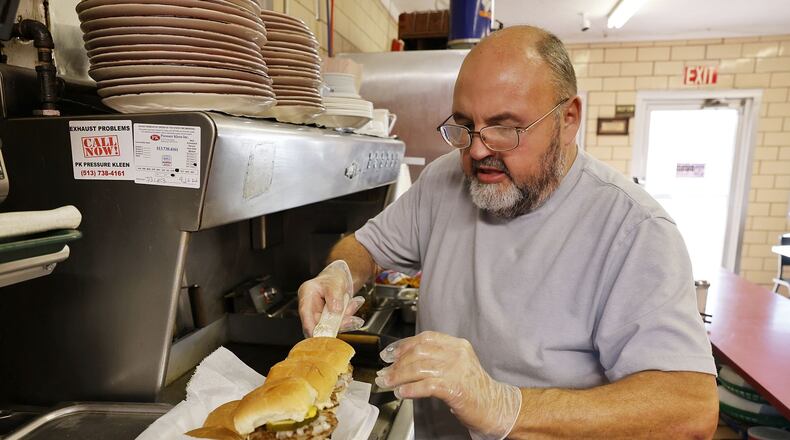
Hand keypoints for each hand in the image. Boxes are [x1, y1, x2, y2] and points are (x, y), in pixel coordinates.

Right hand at [297, 260, 365, 336]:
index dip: (310, 326)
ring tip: (352, 304)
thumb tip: (335, 311)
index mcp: (307, 295)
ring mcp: (320, 316)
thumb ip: (335, 296)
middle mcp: (311, 308)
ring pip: (331, 326)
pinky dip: (348, 319)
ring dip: (344, 320)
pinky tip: (353, 305)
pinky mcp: (329, 321)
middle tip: (349, 319)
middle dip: (334, 324)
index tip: (319, 335)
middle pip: (318, 324)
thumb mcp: (336, 283)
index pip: (305, 313)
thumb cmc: (334, 278)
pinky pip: (339, 325)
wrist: (341, 279)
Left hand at [375, 331, 521, 439]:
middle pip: (418, 352)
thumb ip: (435, 359)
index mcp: (457, 345)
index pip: (424, 338)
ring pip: (418, 368)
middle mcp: (457, 354)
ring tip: (387, 383)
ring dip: (398, 376)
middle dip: (397, 362)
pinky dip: (410, 389)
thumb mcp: (456, 365)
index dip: (403, 345)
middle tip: (384, 371)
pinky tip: (401, 392)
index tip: (389, 353)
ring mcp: (456, 370)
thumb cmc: (473, 388)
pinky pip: (426, 386)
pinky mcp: (455, 388)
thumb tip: (404, 361)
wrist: (495, 406)